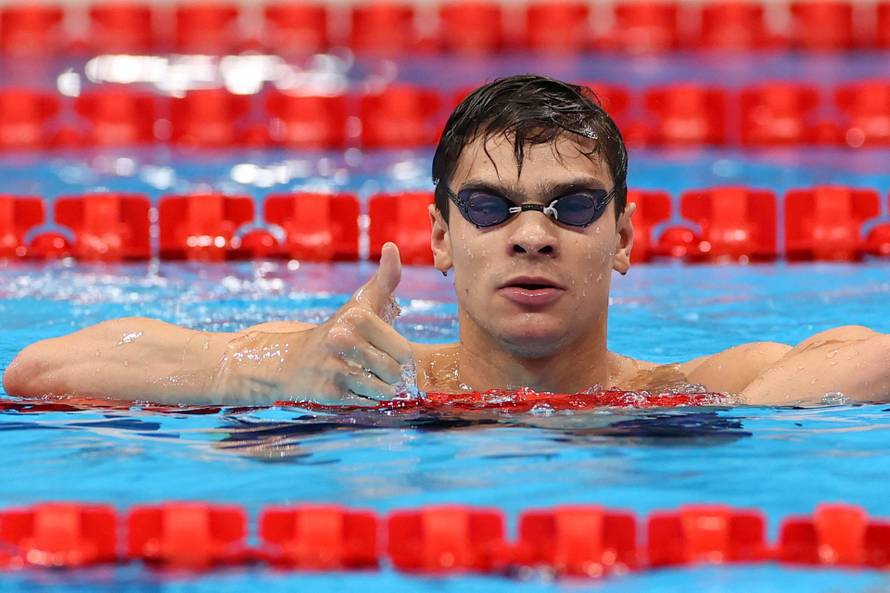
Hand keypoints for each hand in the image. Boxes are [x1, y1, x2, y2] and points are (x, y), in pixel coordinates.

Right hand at [211, 243, 413, 405]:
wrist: (292, 359)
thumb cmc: (339, 328)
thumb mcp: (361, 301)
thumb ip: (385, 277)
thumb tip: (392, 247)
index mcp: (358, 317)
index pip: (404, 351)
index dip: (399, 354)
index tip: (384, 348)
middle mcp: (344, 340)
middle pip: (395, 372)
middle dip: (390, 373)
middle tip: (375, 365)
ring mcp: (336, 368)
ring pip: (383, 391)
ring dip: (380, 388)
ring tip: (366, 376)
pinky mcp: (329, 393)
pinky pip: (367, 403)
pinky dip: (365, 399)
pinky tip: (352, 386)